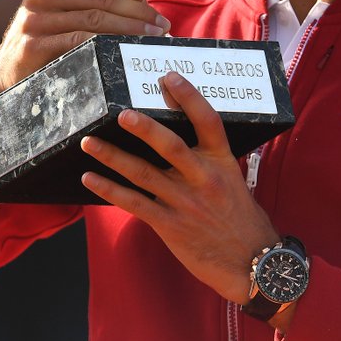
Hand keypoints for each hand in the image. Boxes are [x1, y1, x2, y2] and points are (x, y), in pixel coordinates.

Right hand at [0, 0, 170, 97]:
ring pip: (97, 19)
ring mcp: (36, 17)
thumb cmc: (51, 37)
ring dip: (131, 31)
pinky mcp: (33, 44)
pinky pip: (79, 41)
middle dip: (140, 14)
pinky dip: (107, 46)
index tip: (151, 10)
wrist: (10, 71)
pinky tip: (123, 52)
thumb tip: (145, 6)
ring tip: (152, 41)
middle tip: (162, 29)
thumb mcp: (66, 8)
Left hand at [79, 71, 279, 304]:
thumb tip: (181, 134)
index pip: (207, 121)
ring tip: (89, 142)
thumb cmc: (241, 217)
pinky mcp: (169, 225)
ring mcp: (184, 202)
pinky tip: (90, 178)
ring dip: (113, 157)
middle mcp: (203, 178)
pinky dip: (109, 190)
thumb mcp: (231, 179)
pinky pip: (134, 204)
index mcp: (221, 162)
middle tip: (121, 113)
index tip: (169, 77)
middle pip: (171, 146)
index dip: (189, 97)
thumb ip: (208, 158)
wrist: (252, 262)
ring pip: (143, 174)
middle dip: (145, 128)